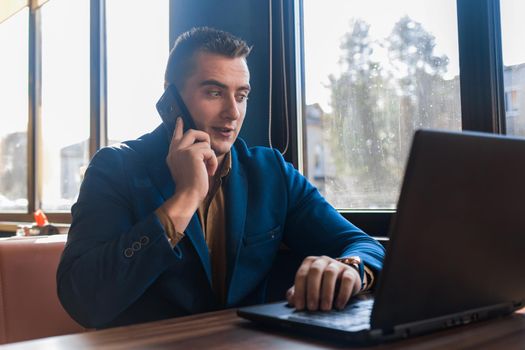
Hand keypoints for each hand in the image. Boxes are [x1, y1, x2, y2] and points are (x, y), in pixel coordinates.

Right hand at [158, 118, 217, 232]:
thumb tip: (201, 147)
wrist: (187, 195)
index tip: (180, 119)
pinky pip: (209, 151)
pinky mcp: (192, 153)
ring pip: (204, 143)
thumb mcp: (186, 169)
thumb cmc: (190, 187)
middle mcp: (175, 151)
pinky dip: (213, 161)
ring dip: (210, 156)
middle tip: (208, 146)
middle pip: (192, 132)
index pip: (176, 136)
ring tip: (208, 169)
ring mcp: (183, 151)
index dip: (179, 127)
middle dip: (203, 137)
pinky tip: (209, 171)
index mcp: (172, 155)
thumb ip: (188, 156)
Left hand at [286, 256, 360, 310]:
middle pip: (315, 271)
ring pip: (330, 273)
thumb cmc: (322, 286)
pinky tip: (339, 306)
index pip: (302, 274)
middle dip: (312, 290)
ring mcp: (337, 264)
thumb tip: (292, 300)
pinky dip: (343, 294)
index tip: (300, 307)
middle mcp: (322, 260)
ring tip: (325, 308)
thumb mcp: (309, 288)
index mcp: (309, 263)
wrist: (344, 280)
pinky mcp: (350, 272)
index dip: (299, 291)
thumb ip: (298, 293)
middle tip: (312, 308)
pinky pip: (347, 279)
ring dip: (327, 292)